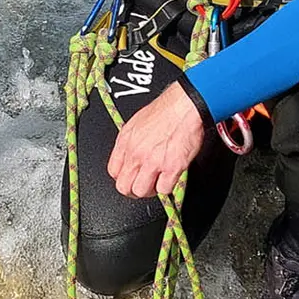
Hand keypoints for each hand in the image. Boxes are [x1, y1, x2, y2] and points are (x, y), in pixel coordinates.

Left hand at [108, 83, 206, 198]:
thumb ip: (131, 142)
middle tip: (143, 185)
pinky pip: (164, 189)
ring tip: (157, 182)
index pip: (113, 171)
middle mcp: (136, 153)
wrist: (185, 106)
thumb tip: (130, 156)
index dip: (123, 178)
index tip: (131, 177)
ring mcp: (153, 162)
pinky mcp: (171, 167)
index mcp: (126, 141)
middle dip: (133, 190)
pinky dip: (168, 186)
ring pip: (141, 191)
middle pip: (124, 187)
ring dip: (150, 190)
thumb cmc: (166, 110)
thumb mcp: (137, 123)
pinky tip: (171, 177)